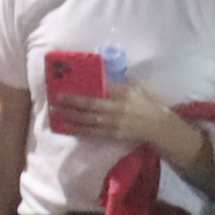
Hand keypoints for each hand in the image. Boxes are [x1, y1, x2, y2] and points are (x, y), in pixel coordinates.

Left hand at [46, 77, 185, 151]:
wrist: (159, 127)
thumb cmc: (148, 104)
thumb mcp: (137, 88)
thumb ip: (119, 84)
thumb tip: (102, 78)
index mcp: (123, 94)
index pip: (100, 89)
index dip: (84, 88)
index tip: (69, 85)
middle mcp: (117, 109)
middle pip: (90, 105)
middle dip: (71, 102)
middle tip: (55, 99)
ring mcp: (113, 124)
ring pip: (88, 120)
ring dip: (71, 116)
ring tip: (56, 112)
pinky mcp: (112, 136)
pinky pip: (92, 133)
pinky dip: (79, 130)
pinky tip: (67, 127)